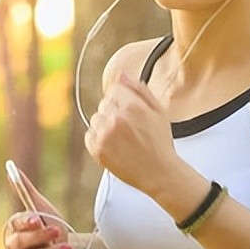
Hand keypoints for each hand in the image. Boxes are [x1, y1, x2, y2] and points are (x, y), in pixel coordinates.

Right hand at [3, 169, 77, 248]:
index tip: (38, 218)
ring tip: (68, 247)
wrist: (64, 245)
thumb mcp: (39, 206)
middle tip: (57, 230)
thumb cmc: (47, 223)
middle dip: (38, 238)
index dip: (26, 223)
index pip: (15, 226)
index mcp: (14, 229)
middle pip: (21, 245)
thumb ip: (25, 190)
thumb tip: (11, 167)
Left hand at [85, 72, 180, 195]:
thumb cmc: (160, 142)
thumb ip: (139, 89)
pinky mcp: (97, 150)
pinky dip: (98, 140)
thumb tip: (121, 75)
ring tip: (123, 139)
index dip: (123, 101)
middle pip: (104, 104)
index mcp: (131, 106)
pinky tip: (115, 147)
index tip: (131, 113)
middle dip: (114, 112)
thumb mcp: (158, 111)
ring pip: (96, 119)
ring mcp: (104, 135)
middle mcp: (115, 118)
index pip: (114, 90)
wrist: (159, 173)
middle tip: (130, 129)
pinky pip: (89, 136)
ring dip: (105, 126)